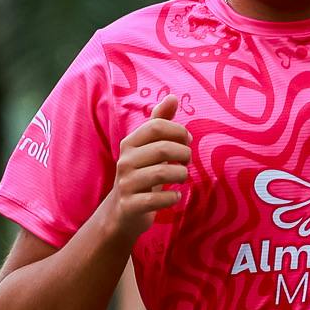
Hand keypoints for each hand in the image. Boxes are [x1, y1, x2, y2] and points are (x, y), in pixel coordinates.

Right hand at [104, 96, 189, 240]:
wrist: (122, 213)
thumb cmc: (142, 175)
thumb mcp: (149, 148)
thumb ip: (160, 123)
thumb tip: (172, 97)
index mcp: (129, 143)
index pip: (157, 126)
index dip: (179, 131)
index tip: (187, 141)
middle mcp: (125, 161)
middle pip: (163, 148)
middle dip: (183, 154)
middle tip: (187, 161)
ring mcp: (126, 184)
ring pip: (162, 172)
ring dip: (181, 174)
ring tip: (182, 177)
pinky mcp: (130, 205)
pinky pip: (157, 199)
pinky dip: (172, 197)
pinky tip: (175, 196)